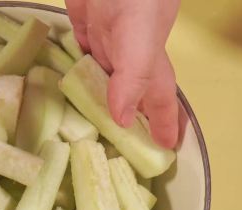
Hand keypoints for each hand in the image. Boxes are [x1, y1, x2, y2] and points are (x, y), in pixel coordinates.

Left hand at [65, 0, 179, 147]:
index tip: (167, 152)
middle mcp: (129, 56)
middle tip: (129, 148)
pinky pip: (82, 58)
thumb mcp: (139, 36)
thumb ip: (133, 77)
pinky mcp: (84, 26)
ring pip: (106, 80)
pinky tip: (74, 85)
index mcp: (149, 60)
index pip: (160, 102)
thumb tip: (120, 119)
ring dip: (103, 102)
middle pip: (133, 96)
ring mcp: (106, 41)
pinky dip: (79, 76)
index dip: (164, 126)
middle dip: (134, 122)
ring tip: (98, 128)